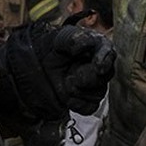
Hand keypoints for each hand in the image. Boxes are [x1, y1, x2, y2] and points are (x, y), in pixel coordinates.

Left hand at [0, 23, 115, 120]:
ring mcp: (93, 85)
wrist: (37, 66)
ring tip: (66, 82)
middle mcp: (98, 66)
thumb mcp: (60, 38)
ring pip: (98, 94)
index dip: (105, 60)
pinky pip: (89, 107)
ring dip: (79, 90)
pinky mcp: (85, 100)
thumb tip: (83, 44)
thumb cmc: (51, 48)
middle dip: (88, 77)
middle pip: (105, 76)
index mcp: (97, 48)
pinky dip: (77, 103)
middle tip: (72, 75)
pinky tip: (67, 96)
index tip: (99, 66)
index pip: (109, 53)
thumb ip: (73, 38)